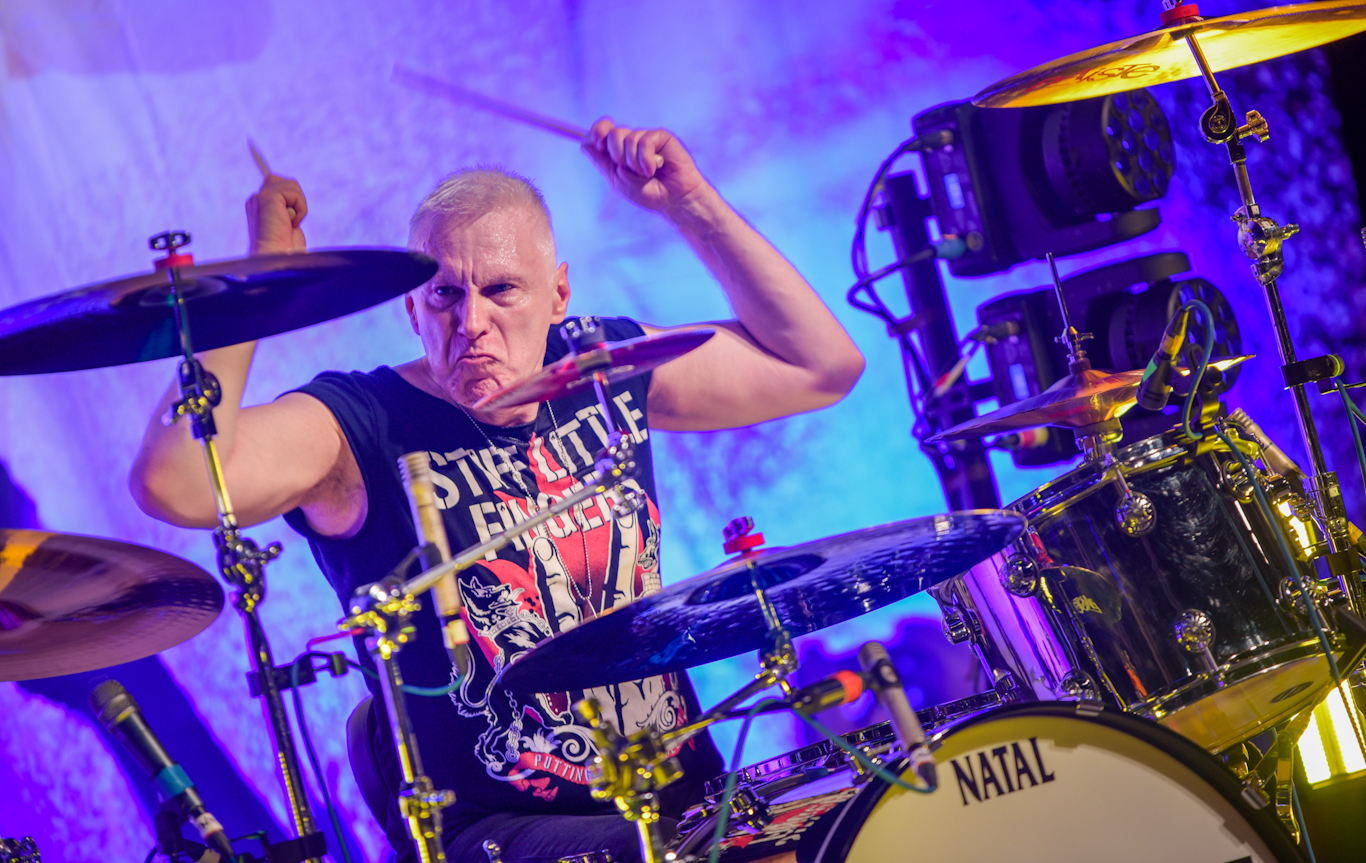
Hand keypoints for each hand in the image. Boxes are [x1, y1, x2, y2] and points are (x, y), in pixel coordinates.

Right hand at [246, 175, 306, 254]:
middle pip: (284, 180)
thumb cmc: (285, 251)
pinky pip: (295, 193)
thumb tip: (294, 204)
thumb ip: (288, 212)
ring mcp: (260, 198)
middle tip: (293, 221)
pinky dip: (300, 209)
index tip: (278, 176)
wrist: (276, 260)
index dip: (286, 187)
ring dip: (299, 206)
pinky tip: (291, 223)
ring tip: (291, 224)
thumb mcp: (288, 227)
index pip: (273, 183)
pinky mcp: (267, 198)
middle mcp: (256, 200)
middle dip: (296, 198)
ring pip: (292, 185)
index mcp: (259, 207)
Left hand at [582, 118, 711, 215]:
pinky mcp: (661, 137)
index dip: (596, 132)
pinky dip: (646, 160)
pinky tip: (655, 169)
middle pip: (612, 132)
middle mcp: (632, 141)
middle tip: (626, 168)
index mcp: (619, 150)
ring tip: (646, 174)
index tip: (598, 145)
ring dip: (634, 162)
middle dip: (616, 153)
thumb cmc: (648, 193)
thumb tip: (583, 143)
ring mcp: (646, 138)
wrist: (673, 200)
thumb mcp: (618, 179)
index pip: (602, 131)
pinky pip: (645, 141)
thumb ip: (602, 160)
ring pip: (628, 137)